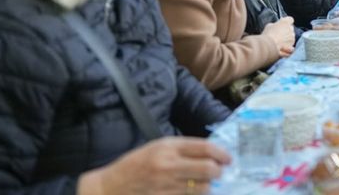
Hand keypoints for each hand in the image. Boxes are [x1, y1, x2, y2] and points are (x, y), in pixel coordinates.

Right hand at [77, 137, 229, 194]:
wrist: (110, 188)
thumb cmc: (135, 165)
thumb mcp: (157, 147)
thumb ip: (183, 149)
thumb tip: (211, 154)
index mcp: (168, 147)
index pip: (204, 147)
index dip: (222, 153)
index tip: (228, 158)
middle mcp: (168, 165)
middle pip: (209, 169)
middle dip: (219, 171)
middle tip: (220, 172)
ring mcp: (166, 185)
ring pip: (203, 188)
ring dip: (209, 187)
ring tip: (206, 184)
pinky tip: (194, 193)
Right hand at [263, 16, 295, 56]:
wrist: (269, 46)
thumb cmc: (268, 34)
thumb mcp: (269, 26)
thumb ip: (275, 24)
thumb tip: (276, 26)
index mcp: (286, 22)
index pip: (290, 19)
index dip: (287, 22)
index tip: (283, 24)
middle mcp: (291, 29)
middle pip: (291, 28)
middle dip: (286, 30)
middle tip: (279, 34)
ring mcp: (292, 37)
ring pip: (291, 36)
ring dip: (287, 38)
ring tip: (279, 41)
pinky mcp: (292, 45)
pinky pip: (290, 44)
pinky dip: (288, 45)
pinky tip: (282, 47)